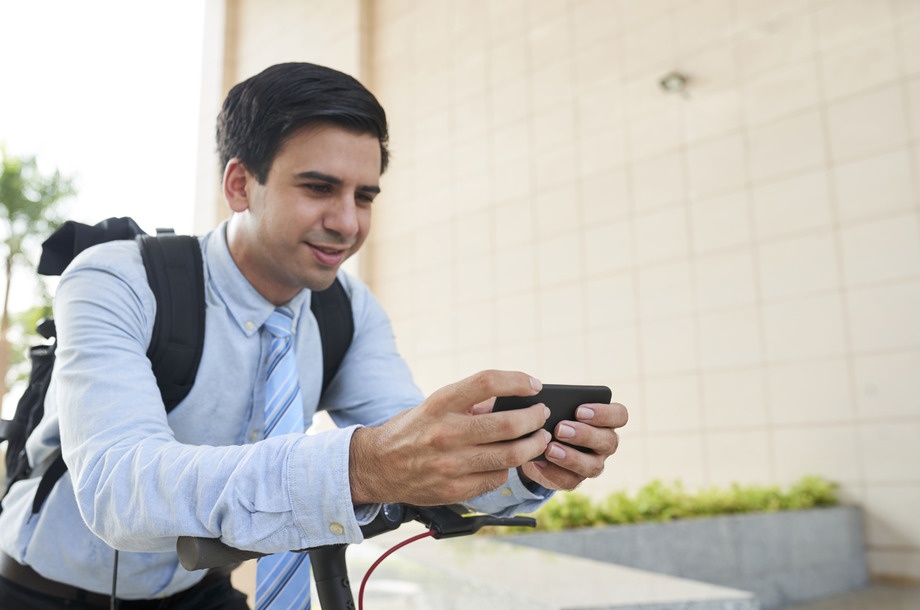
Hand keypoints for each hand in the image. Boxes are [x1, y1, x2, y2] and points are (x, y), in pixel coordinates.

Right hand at [349, 370, 551, 505]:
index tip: (534, 385)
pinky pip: (496, 478)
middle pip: (508, 424)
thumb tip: (510, 400)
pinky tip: (507, 461)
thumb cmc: (411, 431)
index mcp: (439, 404)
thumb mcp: (433, 406)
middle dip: (534, 418)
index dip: (517, 381)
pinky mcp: (455, 490)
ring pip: (510, 455)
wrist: (376, 467)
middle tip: (542, 416)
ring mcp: (451, 465)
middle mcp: (445, 433)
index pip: (486, 383)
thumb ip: (469, 403)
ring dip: (533, 445)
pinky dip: (507, 468)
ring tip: (539, 439)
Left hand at [518, 400, 627, 490]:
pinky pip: (569, 480)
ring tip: (550, 449)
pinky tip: (539, 462)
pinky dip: (553, 471)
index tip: (579, 410)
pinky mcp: (575, 479)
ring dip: (571, 457)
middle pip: (607, 441)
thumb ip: (559, 404)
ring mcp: (593, 464)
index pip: (619, 415)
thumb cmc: (551, 418)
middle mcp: (605, 444)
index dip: (603, 413)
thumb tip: (546, 405)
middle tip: (560, 428)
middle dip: (584, 435)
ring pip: (592, 466)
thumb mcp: (555, 408)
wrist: (536, 444)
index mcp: (606, 421)